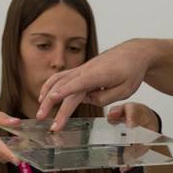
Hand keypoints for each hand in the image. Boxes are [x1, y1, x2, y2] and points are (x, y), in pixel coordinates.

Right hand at [38, 41, 152, 130]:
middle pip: (63, 86)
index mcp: (97, 75)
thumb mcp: (125, 90)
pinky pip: (61, 77)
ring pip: (58, 80)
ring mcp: (81, 69)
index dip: (64, 92)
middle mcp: (85, 71)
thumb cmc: (131, 71)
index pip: (77, 84)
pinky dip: (51, 85)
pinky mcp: (80, 71)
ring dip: (46, 94)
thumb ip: (105, 98)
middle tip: (41, 118)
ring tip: (40, 110)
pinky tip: (46, 96)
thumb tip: (88, 101)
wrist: (133, 54)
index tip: (52, 99)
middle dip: (50, 102)